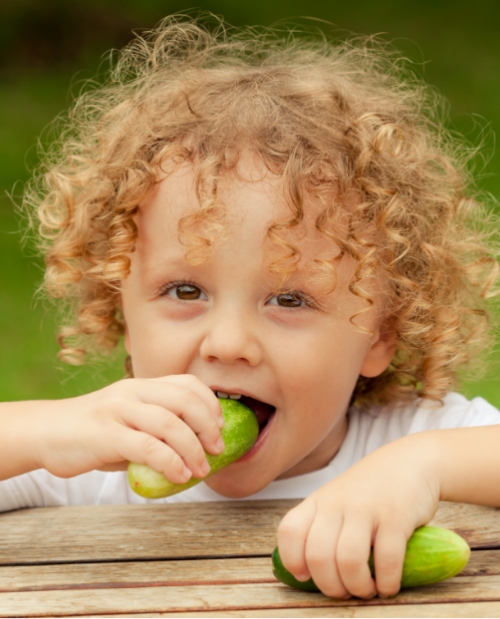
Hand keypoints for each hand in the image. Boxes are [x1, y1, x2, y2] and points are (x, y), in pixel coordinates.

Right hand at [34, 375, 223, 483]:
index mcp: (141, 385)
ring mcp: (118, 411)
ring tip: (202, 468)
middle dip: (208, 425)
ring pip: (169, 423)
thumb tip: (193, 453)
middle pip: (184, 400)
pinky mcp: (105, 434)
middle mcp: (132, 392)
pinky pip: (147, 447)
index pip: (186, 383)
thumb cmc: (92, 431)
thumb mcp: (128, 420)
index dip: (210, 403)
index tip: (220, 425)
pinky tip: (179, 475)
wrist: (45, 432)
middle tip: (217, 449)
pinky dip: (170, 462)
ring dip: (193, 448)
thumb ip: (156, 430)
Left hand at [277, 433, 441, 597]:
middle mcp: (336, 503)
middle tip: (345, 591)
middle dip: (330, 586)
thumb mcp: (336, 500)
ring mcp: (365, 508)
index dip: (293, 561)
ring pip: (348, 560)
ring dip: (357, 587)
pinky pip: (386, 559)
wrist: (409, 462)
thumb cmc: (369, 491)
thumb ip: (321, 527)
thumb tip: (309, 574)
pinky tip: (388, 585)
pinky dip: (386, 583)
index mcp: (317, 501)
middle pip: (318, 555)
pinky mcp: (396, 516)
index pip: (290, 532)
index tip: (307, 576)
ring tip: (367, 589)